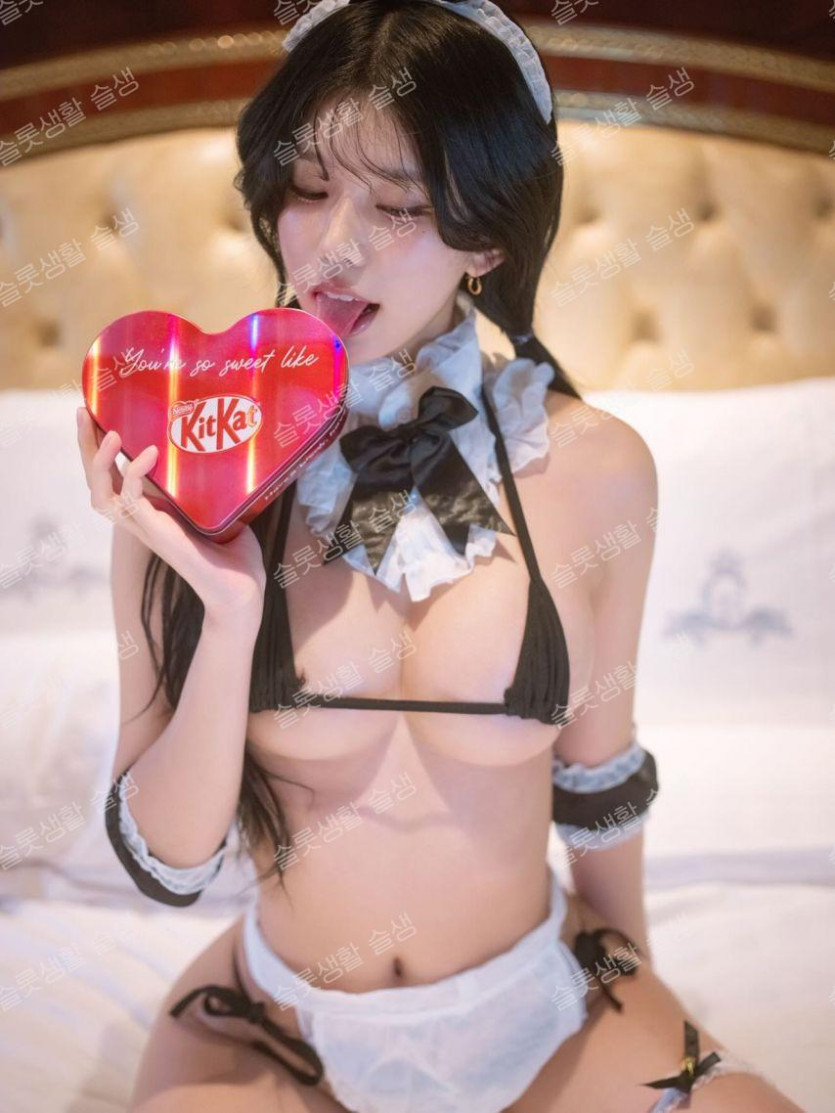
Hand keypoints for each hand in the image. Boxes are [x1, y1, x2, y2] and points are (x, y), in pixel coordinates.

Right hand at [76, 407, 266, 625]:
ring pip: (100, 494)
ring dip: (99, 461)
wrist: (243, 589)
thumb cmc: (234, 551)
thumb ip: (208, 480)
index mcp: (147, 511)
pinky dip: (134, 474)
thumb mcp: (216, 506)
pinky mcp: (158, 535)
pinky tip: (150, 453)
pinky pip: (132, 502)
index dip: (97, 447)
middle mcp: (139, 519)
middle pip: (94, 481)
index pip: (109, 476)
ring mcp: (146, 528)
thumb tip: (223, 440)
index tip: (95, 412)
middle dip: (84, 445)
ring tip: (111, 432)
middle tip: (83, 411)